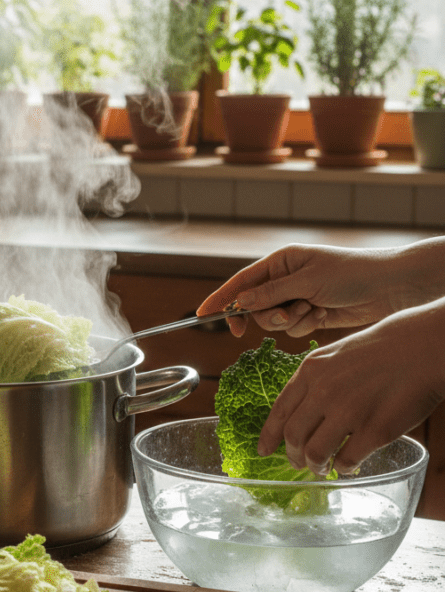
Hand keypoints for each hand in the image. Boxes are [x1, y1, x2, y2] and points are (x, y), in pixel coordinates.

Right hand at [197, 243, 410, 337]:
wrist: (390, 288)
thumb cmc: (352, 273)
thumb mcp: (307, 281)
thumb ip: (270, 294)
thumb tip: (240, 303)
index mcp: (280, 262)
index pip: (241, 282)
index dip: (220, 298)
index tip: (202, 315)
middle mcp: (284, 279)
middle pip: (254, 306)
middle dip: (265, 316)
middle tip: (275, 320)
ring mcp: (296, 297)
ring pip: (272, 321)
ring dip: (290, 321)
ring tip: (312, 310)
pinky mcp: (309, 314)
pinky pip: (292, 329)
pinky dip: (306, 325)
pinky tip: (325, 315)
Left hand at [257, 298, 444, 474]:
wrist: (422, 347)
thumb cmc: (380, 350)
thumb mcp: (334, 355)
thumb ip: (314, 380)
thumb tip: (299, 410)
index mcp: (310, 372)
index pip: (279, 411)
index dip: (268, 436)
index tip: (262, 450)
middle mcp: (324, 392)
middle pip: (293, 436)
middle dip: (292, 456)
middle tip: (298, 463)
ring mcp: (349, 412)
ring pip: (315, 453)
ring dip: (315, 466)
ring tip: (321, 468)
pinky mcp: (375, 430)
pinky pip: (348, 460)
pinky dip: (343, 468)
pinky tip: (347, 466)